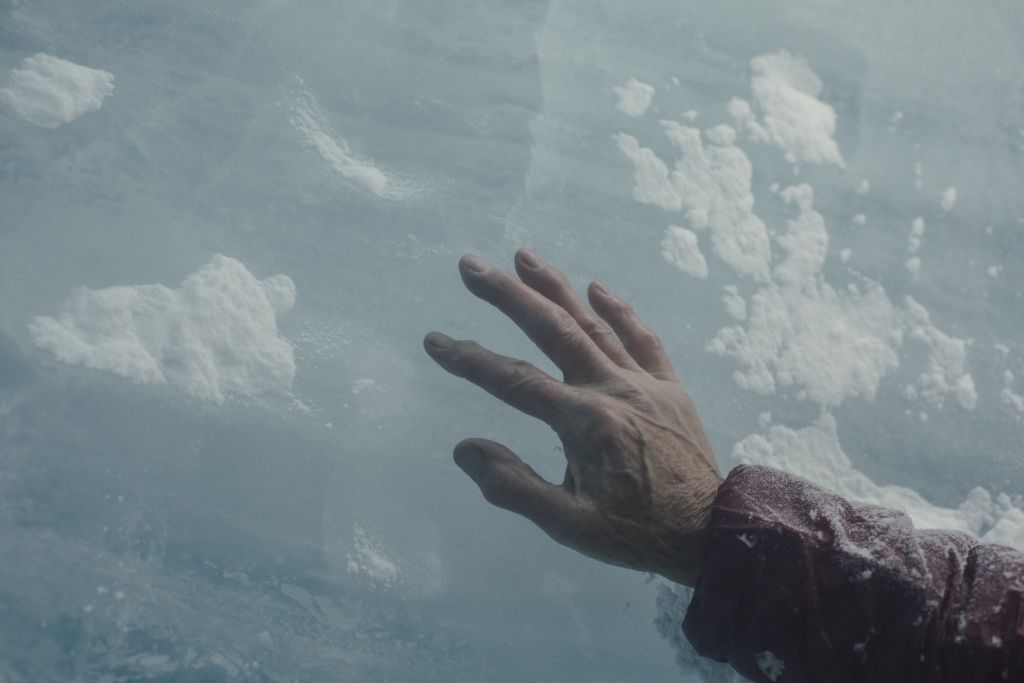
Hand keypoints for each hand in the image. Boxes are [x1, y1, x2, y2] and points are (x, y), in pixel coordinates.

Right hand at [423, 249, 721, 586]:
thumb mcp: (568, 525)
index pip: (514, 381)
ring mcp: (644, 383)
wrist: (709, 533)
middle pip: (552, 330)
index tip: (434, 339)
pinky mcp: (670, 387)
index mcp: (584, 422)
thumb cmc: (634, 532)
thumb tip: (464, 449)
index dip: (469, 359)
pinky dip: (620, 311)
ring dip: (556, 288)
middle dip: (508, 295)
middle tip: (471, 265)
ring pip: (594, 324)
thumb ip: (513, 486)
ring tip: (523, 256)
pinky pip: (643, 338)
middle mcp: (612, 389)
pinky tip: (597, 289)